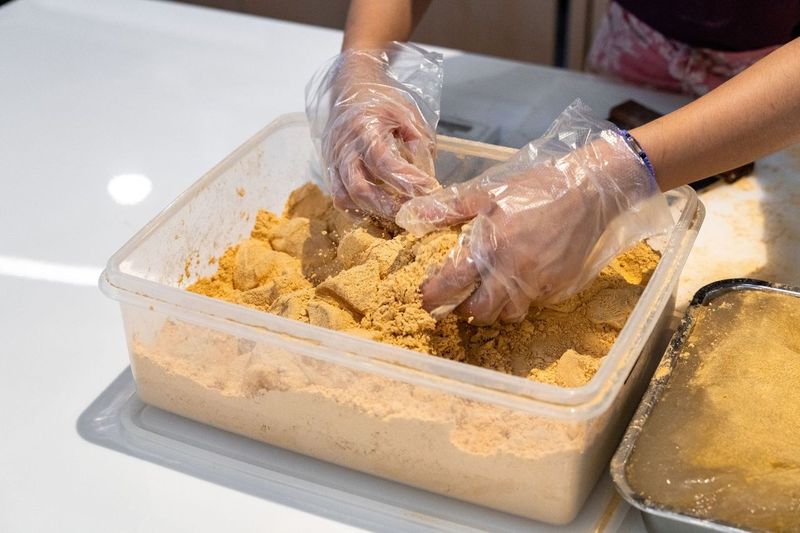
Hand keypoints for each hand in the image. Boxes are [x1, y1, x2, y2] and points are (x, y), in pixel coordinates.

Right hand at [306, 43, 442, 219]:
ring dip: (373, 210)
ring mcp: (334, 160)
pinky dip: (357, 208)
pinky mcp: (330, 168)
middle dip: (388, 206)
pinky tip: (377, 208)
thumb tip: (427, 178)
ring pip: (347, 197)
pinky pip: (339, 196)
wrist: (351, 87)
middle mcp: (345, 147)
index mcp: (364, 129)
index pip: (384, 162)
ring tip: (397, 212)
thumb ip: (419, 144)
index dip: (407, 180)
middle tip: (412, 211)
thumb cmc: (382, 100)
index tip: (430, 190)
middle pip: (360, 188)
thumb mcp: (408, 114)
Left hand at [397, 100, 671, 324]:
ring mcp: (540, 281)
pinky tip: (520, 281)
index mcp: (492, 243)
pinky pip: (535, 304)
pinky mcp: (560, 286)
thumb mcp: (487, 192)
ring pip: (509, 314)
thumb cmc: (536, 188)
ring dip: (495, 310)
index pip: (454, 282)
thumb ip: (448, 209)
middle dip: (465, 311)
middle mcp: (515, 268)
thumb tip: (411, 216)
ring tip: (490, 294)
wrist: (590, 190)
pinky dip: (523, 298)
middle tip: (458, 301)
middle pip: (481, 311)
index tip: (425, 299)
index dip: (436, 296)